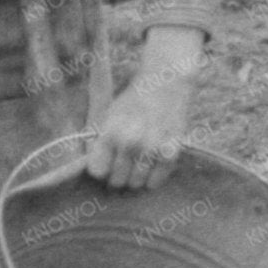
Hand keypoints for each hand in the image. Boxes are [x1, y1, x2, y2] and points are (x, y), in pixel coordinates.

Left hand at [86, 31, 204, 189]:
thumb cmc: (134, 100)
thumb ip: (101, 143)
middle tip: (126, 164)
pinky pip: (156, 182)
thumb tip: (96, 172)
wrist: (166, 83)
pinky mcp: (170, 152)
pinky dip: (153, 178)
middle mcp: (129, 143)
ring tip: (140, 162)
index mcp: (110, 133)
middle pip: (117, 181)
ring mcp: (151, 148)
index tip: (108, 163)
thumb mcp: (109, 116)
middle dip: (119, 175)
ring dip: (137, 177)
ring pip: (136, 184)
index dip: (102, 168)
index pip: (98, 171)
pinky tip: (152, 165)